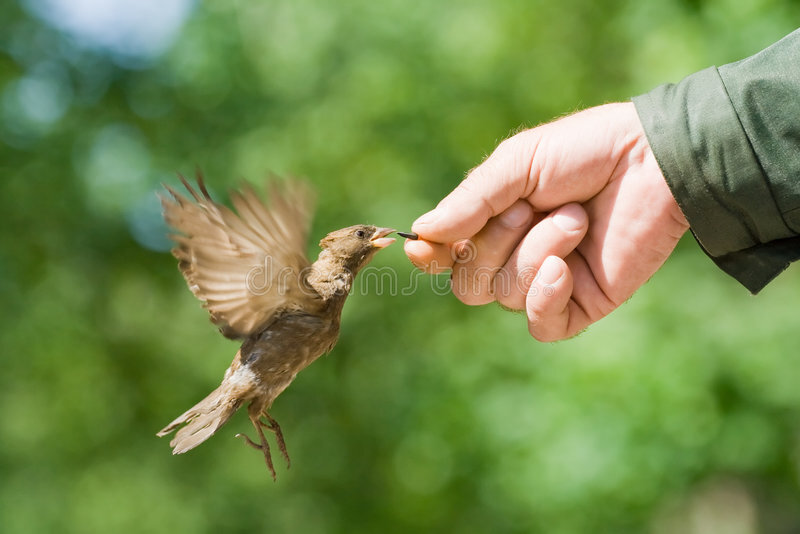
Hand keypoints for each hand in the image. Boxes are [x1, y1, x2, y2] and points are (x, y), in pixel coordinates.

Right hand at [405, 102, 688, 340]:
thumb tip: (420, 235)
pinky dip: (545, 297)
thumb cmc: (584, 151)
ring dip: (538, 251)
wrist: (654, 162)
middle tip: (530, 208)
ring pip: (507, 295)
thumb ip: (469, 202)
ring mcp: (548, 283)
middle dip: (493, 245)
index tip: (423, 247)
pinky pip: (541, 323)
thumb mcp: (517, 165)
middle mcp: (515, 255)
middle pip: (469, 284)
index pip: (448, 256)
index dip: (432, 256)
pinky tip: (565, 269)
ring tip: (577, 218)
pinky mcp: (581, 304)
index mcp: (494, 221)